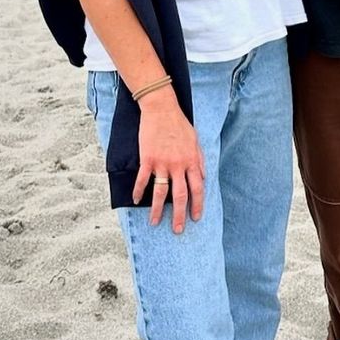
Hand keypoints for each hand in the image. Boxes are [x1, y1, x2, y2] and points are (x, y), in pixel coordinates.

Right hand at [132, 90, 205, 233]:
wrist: (161, 109)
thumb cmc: (179, 124)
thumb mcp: (196, 140)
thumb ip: (199, 160)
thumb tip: (204, 176)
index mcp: (192, 161)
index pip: (198, 189)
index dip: (197, 205)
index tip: (196, 218)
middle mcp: (178, 165)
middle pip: (180, 196)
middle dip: (179, 215)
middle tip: (177, 230)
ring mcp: (162, 163)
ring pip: (160, 193)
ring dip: (157, 210)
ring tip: (154, 223)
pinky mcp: (147, 159)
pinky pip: (143, 180)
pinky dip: (139, 191)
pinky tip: (136, 200)